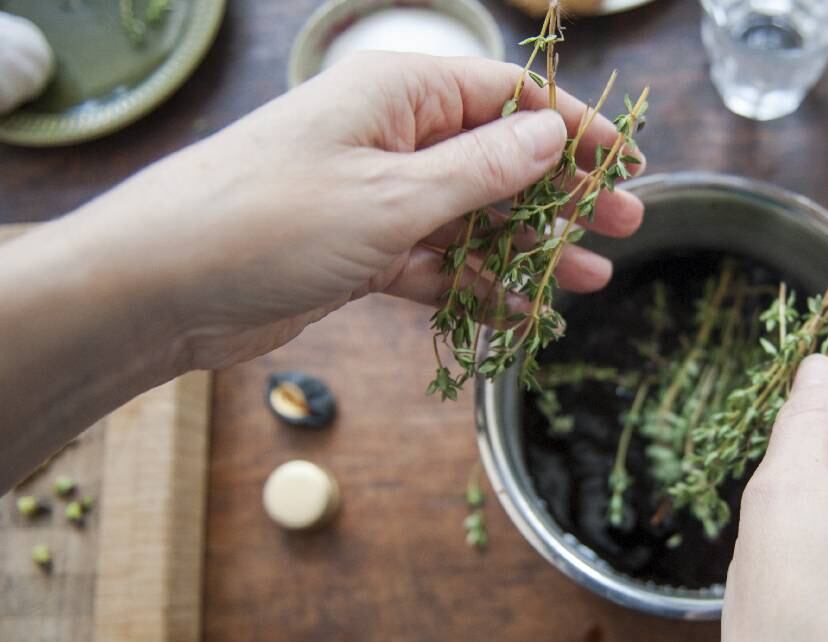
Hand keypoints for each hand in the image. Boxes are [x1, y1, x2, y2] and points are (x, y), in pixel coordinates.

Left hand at [57, 52, 643, 369]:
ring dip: (528, 248)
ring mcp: (375, 197)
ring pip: (473, 217)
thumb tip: (552, 133)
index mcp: (397, 95)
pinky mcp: (359, 251)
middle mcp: (390, 138)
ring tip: (587, 279)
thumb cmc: (267, 221)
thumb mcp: (391, 195)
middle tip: (626, 225)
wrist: (157, 289)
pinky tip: (522, 315)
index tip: (625, 163)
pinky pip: (437, 264)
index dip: (573, 127)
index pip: (507, 95)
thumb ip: (482, 169)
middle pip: (498, 157)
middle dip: (562, 193)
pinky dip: (477, 287)